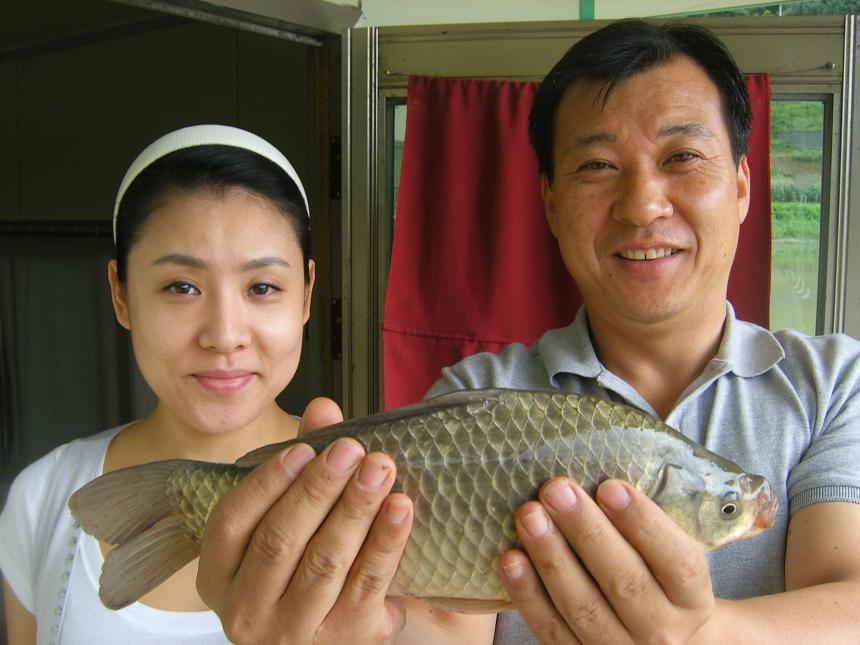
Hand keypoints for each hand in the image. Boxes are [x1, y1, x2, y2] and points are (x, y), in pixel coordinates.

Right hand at [197, 397, 414, 644]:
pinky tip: (400, 507)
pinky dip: (385, 543)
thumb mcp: (286, 519)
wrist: (329, 631)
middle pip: (280, 541)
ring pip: (324, 563)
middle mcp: (247, 610)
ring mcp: (294, 631)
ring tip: (380, 468)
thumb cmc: (300, 565)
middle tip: (351, 449)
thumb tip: (323, 409)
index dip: (267, 483)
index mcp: (220, 575)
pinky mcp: (344, 639)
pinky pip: (367, 585)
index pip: (232, 523)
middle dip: (319, 489)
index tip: (303, 450)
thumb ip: (302, 463)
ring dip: (355, 509)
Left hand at [498, 478, 713, 643]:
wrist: (655, 637)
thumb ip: (644, 522)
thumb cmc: (653, 574)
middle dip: (586, 531)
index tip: (610, 485)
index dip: (643, 523)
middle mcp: (663, 631)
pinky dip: (527, 594)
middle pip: (625, 581)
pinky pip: (550, 629)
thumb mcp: (669, 551)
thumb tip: (599, 466)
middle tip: (556, 488)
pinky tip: (510, 558)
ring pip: (583, 606)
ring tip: (528, 514)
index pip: (677, 561)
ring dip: (551, 557)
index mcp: (692, 598)